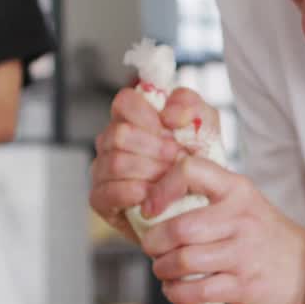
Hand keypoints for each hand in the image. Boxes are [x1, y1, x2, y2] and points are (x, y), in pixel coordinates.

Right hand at [89, 85, 210, 241]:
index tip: (170, 130)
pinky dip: (135, 193)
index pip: (125, 101)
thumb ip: (190, 105)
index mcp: (132, 118)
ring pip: (115, 163)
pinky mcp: (101, 200)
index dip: (147, 115)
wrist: (200, 202)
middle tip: (177, 160)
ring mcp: (103, 170)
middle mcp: (112, 142)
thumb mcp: (204, 125)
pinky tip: (154, 196)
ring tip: (171, 179)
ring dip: (150, 172)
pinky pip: (108, 192)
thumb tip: (169, 114)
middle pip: (119, 134)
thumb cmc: (197, 161)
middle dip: (155, 149)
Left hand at [138, 153, 304, 303]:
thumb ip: (209, 197)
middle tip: (153, 248)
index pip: (190, 171)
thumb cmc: (265, 235)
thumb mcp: (244, 202)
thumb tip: (156, 204)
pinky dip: (176, 293)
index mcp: (237, 190)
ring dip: (163, 269)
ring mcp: (243, 253)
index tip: (150, 208)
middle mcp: (240, 218)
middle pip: (180, 227)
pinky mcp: (244, 285)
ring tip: (163, 269)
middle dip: (154, 243)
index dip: (161, 189)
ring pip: (184, 261)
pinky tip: (175, 289)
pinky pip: (197, 291)